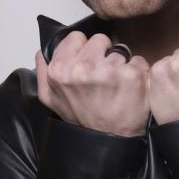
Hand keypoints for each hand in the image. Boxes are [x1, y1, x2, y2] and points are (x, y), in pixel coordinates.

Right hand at [35, 31, 149, 136]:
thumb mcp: (52, 99)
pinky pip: (138, 60)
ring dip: (120, 64)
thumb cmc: (84, 118)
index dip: (84, 49)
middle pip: (99, 40)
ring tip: (115, 85)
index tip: (88, 64)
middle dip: (103, 54)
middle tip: (103, 77)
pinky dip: (137, 72)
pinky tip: (130, 88)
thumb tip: (41, 51)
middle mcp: (82, 69)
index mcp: (59, 70)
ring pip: (120, 50)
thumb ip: (44, 71)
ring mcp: (108, 71)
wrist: (110, 141)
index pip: (76, 37)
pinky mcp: (131, 75)